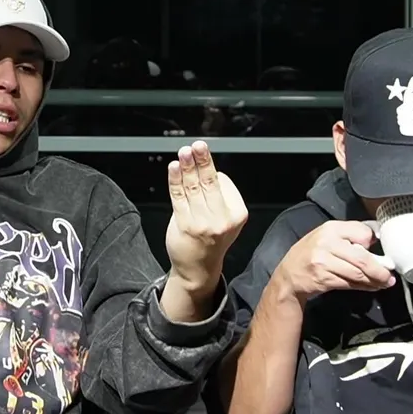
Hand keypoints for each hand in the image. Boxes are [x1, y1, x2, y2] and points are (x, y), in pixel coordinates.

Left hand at [165, 140, 248, 291]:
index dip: (212, 172)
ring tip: (184, 152)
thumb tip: (203, 166)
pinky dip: (176, 180)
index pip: (224, 183)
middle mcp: (222, 219)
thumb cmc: (210, 239)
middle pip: (210, 182)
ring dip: (188, 166)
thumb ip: (218, 196)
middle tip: (198, 145)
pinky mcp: (185, 225)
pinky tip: (174, 168)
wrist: (198, 268)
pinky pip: (179, 197)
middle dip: (203, 161)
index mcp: (238, 214)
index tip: (202, 159)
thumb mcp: (225, 218)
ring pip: (193, 187)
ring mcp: (203, 223)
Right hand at [272, 221, 396, 301]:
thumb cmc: (312, 253)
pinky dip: (363, 286)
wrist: (289, 274)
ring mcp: (323, 262)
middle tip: (390, 276)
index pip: (362, 233)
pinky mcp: (323, 278)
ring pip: (357, 274)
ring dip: (374, 281)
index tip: (381, 251)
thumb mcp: (327, 236)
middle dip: (380, 270)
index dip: (372, 243)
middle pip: (362, 259)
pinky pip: (350, 283)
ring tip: (384, 283)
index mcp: (331, 228)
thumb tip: (377, 240)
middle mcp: (327, 243)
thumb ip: (349, 236)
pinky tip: (371, 287)